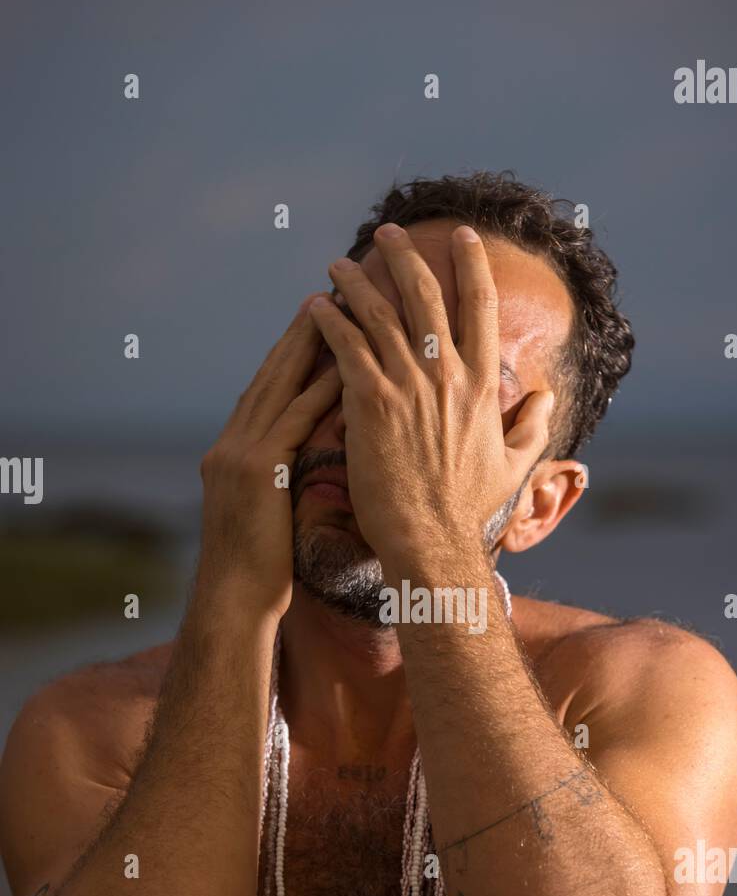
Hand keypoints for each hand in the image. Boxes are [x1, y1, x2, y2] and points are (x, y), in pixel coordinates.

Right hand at [196, 296, 340, 619]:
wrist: (233, 602)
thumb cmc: (258, 572)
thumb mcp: (265, 516)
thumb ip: (277, 481)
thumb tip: (298, 466)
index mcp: (232, 453)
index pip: (266, 391)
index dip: (289, 354)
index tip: (316, 321)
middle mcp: (230, 444)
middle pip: (270, 375)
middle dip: (300, 333)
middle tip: (328, 293)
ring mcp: (238, 454)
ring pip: (279, 386)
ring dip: (310, 346)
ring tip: (339, 310)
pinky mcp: (256, 471)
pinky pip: (294, 420)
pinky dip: (319, 391)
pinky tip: (347, 367)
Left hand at [309, 225, 553, 567]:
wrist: (431, 540)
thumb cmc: (470, 511)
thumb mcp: (515, 466)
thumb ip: (533, 426)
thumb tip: (547, 398)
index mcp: (483, 384)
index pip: (481, 306)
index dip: (472, 265)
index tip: (463, 236)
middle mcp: (448, 374)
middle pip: (426, 295)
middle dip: (405, 257)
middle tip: (387, 234)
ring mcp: (408, 385)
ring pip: (379, 313)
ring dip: (357, 282)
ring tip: (339, 263)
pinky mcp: (371, 403)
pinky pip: (346, 346)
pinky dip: (330, 320)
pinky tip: (315, 306)